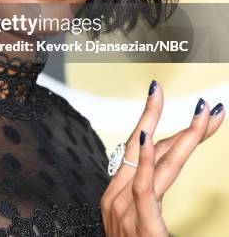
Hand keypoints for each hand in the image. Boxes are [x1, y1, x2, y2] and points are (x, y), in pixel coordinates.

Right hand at [99, 81, 224, 235]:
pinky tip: (151, 137)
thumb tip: (162, 166)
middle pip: (146, 147)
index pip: (141, 149)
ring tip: (204, 113)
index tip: (164, 95)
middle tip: (205, 103)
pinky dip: (148, 159)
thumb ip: (148, 195)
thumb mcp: (140, 224)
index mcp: (117, 195)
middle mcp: (116, 198)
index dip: (158, 121)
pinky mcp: (139, 227)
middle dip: (174, 119)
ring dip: (184, 134)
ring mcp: (124, 212)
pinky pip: (144, 187)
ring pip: (154, 161)